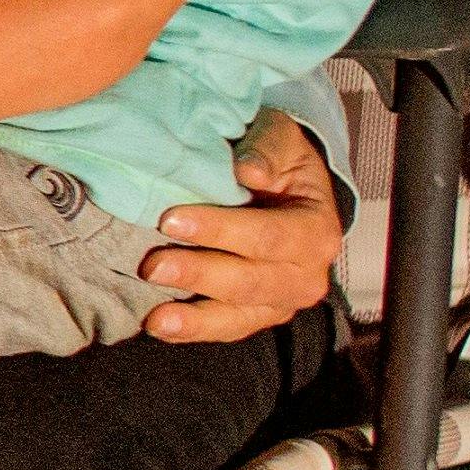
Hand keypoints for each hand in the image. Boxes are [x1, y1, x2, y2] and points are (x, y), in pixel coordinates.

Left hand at [139, 106, 344, 344]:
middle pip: (250, 281)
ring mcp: (282, 301)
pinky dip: (194, 330)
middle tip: (152, 266)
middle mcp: (306, 275)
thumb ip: (268, 149)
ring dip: (195, 318)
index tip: (171, 221)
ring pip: (240, 316)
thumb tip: (249, 171)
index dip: (221, 230)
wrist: (288, 192)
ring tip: (155, 318)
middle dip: (200, 274)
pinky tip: (160, 327)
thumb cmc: (279, 162)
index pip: (269, 236)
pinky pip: (227, 329)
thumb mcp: (280, 139)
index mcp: (316, 231)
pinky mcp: (258, 315)